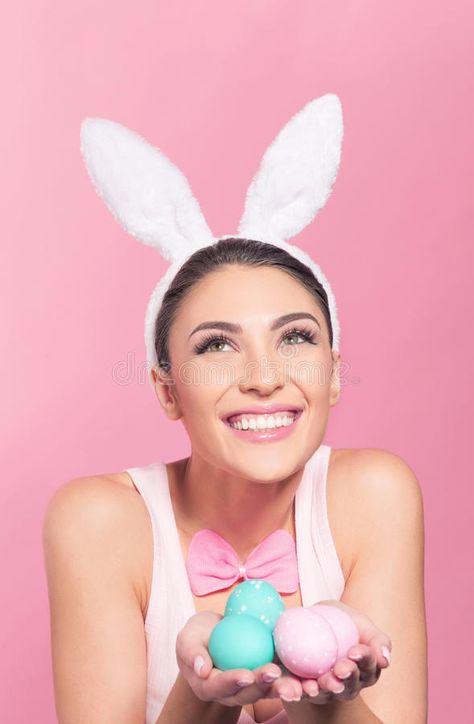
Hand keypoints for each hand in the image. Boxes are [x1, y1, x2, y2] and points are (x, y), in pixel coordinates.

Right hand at [177, 610, 292, 706]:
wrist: (213, 635)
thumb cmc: (197, 636)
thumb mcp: (187, 638)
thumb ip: (191, 652)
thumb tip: (201, 668)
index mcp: (209, 685)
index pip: (220, 685)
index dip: (233, 681)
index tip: (245, 674)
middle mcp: (231, 692)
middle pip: (247, 693)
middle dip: (262, 686)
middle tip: (274, 673)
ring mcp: (250, 687)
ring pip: (267, 692)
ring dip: (282, 689)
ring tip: (297, 686)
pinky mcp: (265, 678)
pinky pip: (280, 681)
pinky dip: (294, 681)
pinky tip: (308, 679)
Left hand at [278, 600, 391, 704]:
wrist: (309, 619)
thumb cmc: (339, 620)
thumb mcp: (358, 621)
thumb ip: (377, 639)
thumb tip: (385, 660)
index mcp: (366, 667)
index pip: (369, 665)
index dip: (364, 659)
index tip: (355, 651)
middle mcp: (350, 683)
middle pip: (351, 685)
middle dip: (347, 678)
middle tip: (340, 668)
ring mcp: (329, 689)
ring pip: (329, 694)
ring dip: (325, 688)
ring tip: (320, 682)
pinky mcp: (307, 689)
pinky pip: (304, 693)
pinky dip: (300, 692)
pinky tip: (297, 689)